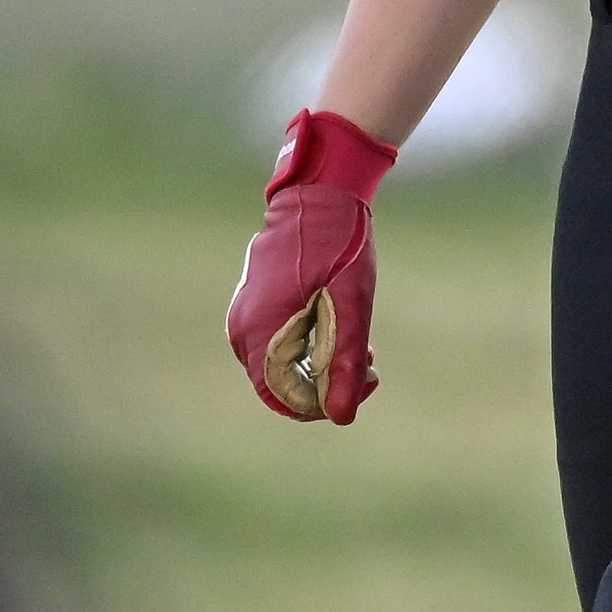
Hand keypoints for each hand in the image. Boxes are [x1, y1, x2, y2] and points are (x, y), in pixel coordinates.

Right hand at [229, 108, 397, 423]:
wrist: (319, 194)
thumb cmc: (338, 246)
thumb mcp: (350, 305)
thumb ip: (344, 362)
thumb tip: (341, 417)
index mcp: (258, 335)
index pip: (283, 399)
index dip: (325, 402)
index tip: (364, 382)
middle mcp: (242, 332)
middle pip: (281, 383)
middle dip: (328, 382)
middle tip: (369, 363)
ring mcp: (245, 317)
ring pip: (282, 364)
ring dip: (323, 364)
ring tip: (363, 347)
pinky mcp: (256, 305)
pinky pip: (279, 342)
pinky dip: (312, 345)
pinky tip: (342, 330)